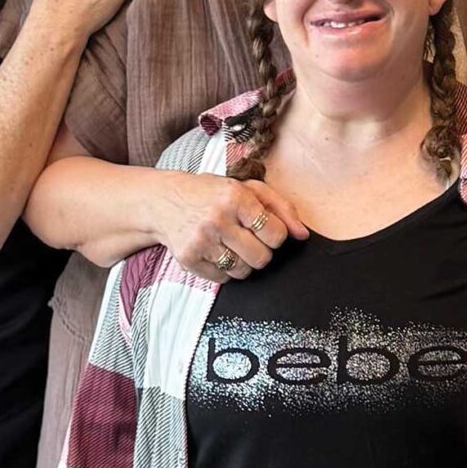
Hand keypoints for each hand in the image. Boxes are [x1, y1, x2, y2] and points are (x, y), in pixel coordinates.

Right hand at [151, 168, 308, 281]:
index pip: (276, 234)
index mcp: (235, 197)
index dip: (274, 235)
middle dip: (260, 251)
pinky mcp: (188, 259)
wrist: (163, 201)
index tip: (262, 228)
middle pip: (262, 258)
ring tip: (231, 245)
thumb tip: (303, 235)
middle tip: (247, 239)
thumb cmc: (212, 194)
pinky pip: (223, 279)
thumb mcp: (247, 188)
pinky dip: (224, 270)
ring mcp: (201, 241)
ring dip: (243, 262)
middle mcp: (217, 219)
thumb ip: (281, 208)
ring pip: (243, 271)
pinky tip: (215, 251)